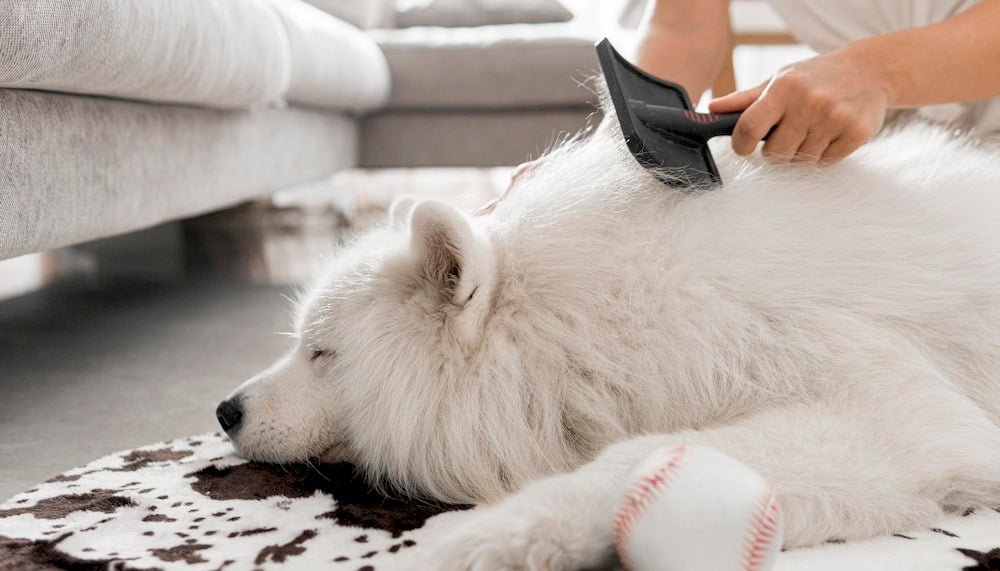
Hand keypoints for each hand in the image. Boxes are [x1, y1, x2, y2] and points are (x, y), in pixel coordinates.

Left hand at [709, 50, 891, 162]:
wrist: (869, 71)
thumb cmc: (813, 78)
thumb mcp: (779, 80)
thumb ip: (745, 99)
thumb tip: (712, 109)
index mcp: (784, 88)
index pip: (749, 128)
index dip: (742, 145)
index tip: (744, 147)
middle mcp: (809, 101)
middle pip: (775, 154)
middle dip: (776, 150)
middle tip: (788, 133)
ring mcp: (835, 118)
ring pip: (800, 161)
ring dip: (801, 152)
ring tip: (812, 129)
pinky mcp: (856, 133)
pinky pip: (825, 162)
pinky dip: (824, 154)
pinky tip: (830, 134)